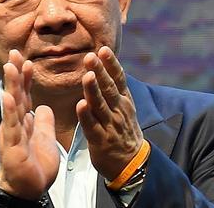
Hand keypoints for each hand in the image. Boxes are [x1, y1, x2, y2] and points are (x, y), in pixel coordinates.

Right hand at [0, 49, 58, 199]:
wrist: (27, 189)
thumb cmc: (34, 165)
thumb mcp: (43, 138)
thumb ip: (42, 121)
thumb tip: (44, 106)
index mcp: (23, 121)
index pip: (25, 95)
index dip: (26, 78)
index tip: (27, 59)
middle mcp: (14, 123)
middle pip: (15, 94)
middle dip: (15, 73)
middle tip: (14, 52)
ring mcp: (11, 134)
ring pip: (11, 106)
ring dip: (11, 85)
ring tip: (10, 67)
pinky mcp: (11, 146)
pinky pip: (11, 126)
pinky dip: (10, 111)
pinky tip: (8, 96)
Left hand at [76, 46, 143, 180]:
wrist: (132, 163)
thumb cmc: (123, 130)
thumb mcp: (124, 107)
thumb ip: (114, 89)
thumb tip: (104, 65)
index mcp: (124, 101)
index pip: (119, 79)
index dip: (111, 64)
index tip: (103, 49)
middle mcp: (119, 110)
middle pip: (109, 88)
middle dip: (100, 71)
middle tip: (91, 56)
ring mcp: (110, 125)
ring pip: (100, 105)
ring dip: (93, 90)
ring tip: (87, 76)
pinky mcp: (101, 140)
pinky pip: (92, 126)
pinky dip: (86, 116)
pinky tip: (80, 105)